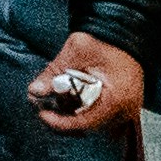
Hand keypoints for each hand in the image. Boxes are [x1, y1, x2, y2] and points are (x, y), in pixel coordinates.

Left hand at [27, 33, 148, 132]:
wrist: (124, 32)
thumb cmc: (103, 40)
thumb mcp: (76, 51)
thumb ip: (54, 71)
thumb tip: (33, 91)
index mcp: (116, 99)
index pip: (84, 123)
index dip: (60, 123)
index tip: (42, 114)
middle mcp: (125, 110)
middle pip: (88, 128)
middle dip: (64, 119)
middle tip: (46, 106)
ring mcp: (127, 110)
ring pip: (93, 124)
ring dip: (74, 115)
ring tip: (60, 97)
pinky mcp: (124, 106)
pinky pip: (101, 117)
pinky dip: (84, 111)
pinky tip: (74, 98)